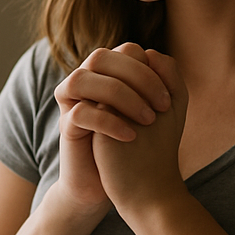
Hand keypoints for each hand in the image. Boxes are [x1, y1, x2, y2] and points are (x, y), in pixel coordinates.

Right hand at [53, 43, 171, 212]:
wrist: (127, 183)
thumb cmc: (146, 142)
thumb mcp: (164, 109)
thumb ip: (167, 78)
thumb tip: (152, 54)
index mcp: (112, 73)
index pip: (128, 50)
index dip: (150, 70)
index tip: (168, 101)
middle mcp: (89, 80)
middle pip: (102, 57)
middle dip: (137, 78)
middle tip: (160, 108)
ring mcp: (73, 101)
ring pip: (82, 79)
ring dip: (120, 96)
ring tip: (147, 120)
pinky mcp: (66, 126)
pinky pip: (79, 112)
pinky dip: (109, 122)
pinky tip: (130, 136)